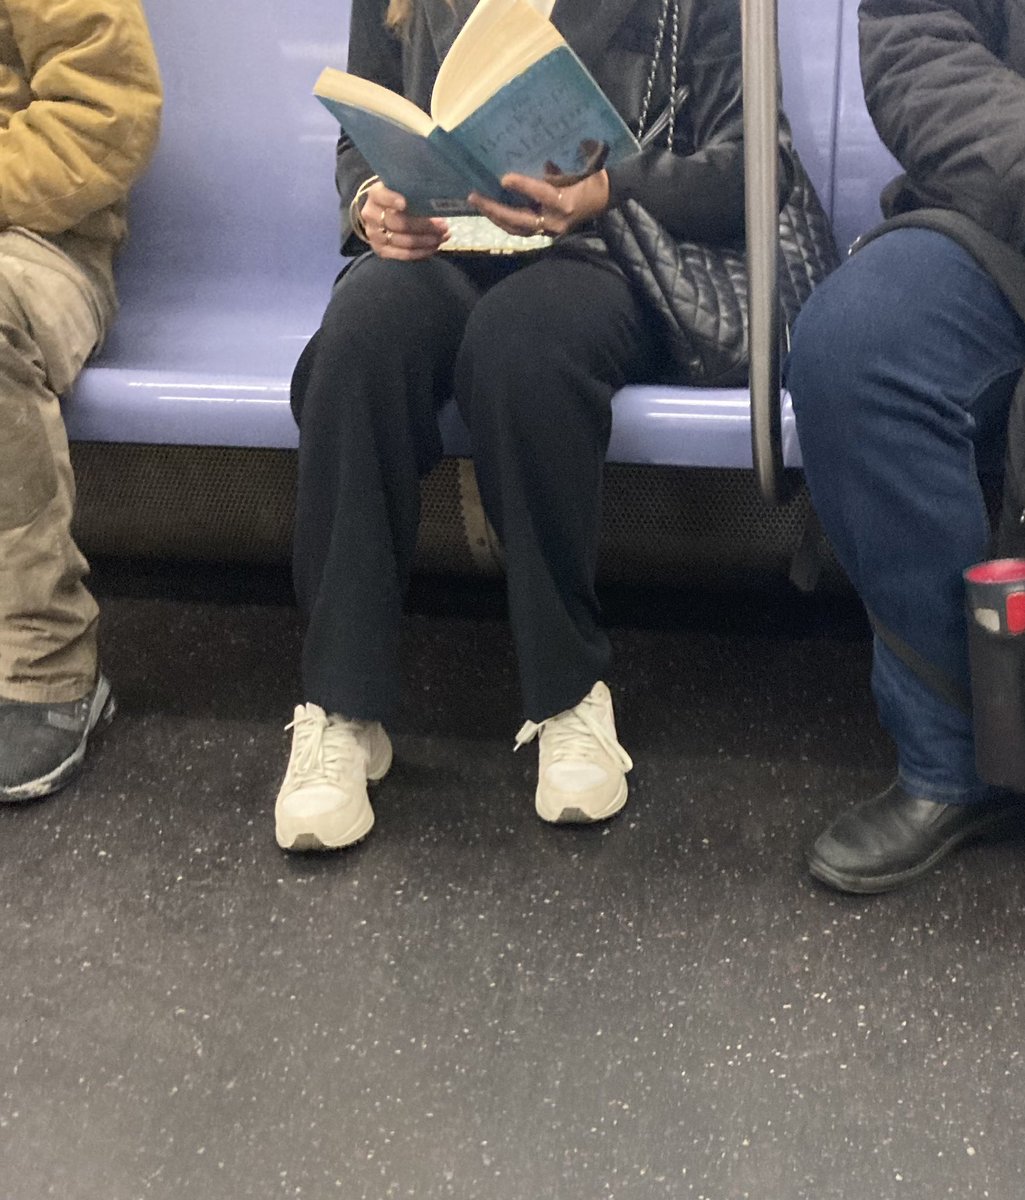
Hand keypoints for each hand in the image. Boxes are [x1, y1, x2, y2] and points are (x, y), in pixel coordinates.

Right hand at [359, 180, 448, 259]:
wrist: (386, 212)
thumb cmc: (401, 196)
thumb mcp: (405, 188)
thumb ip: (415, 191)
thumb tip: (442, 201)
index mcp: (375, 194)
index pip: (381, 195)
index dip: (392, 199)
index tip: (405, 203)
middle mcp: (371, 214)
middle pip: (397, 222)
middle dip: (424, 226)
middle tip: (443, 226)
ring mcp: (374, 234)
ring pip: (402, 241)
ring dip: (426, 241)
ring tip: (442, 237)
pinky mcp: (380, 250)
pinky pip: (402, 255)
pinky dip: (420, 252)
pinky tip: (433, 247)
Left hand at [468, 170, 609, 237]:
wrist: (608, 197)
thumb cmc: (593, 178)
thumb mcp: (575, 169)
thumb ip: (553, 170)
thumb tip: (538, 164)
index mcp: (566, 202)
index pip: (540, 194)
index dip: (522, 186)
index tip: (504, 178)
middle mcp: (556, 221)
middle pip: (519, 219)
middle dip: (495, 209)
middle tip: (474, 197)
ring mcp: (551, 230)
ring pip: (518, 229)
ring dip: (497, 218)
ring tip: (480, 204)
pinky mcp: (548, 232)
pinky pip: (524, 229)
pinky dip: (508, 221)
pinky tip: (495, 211)